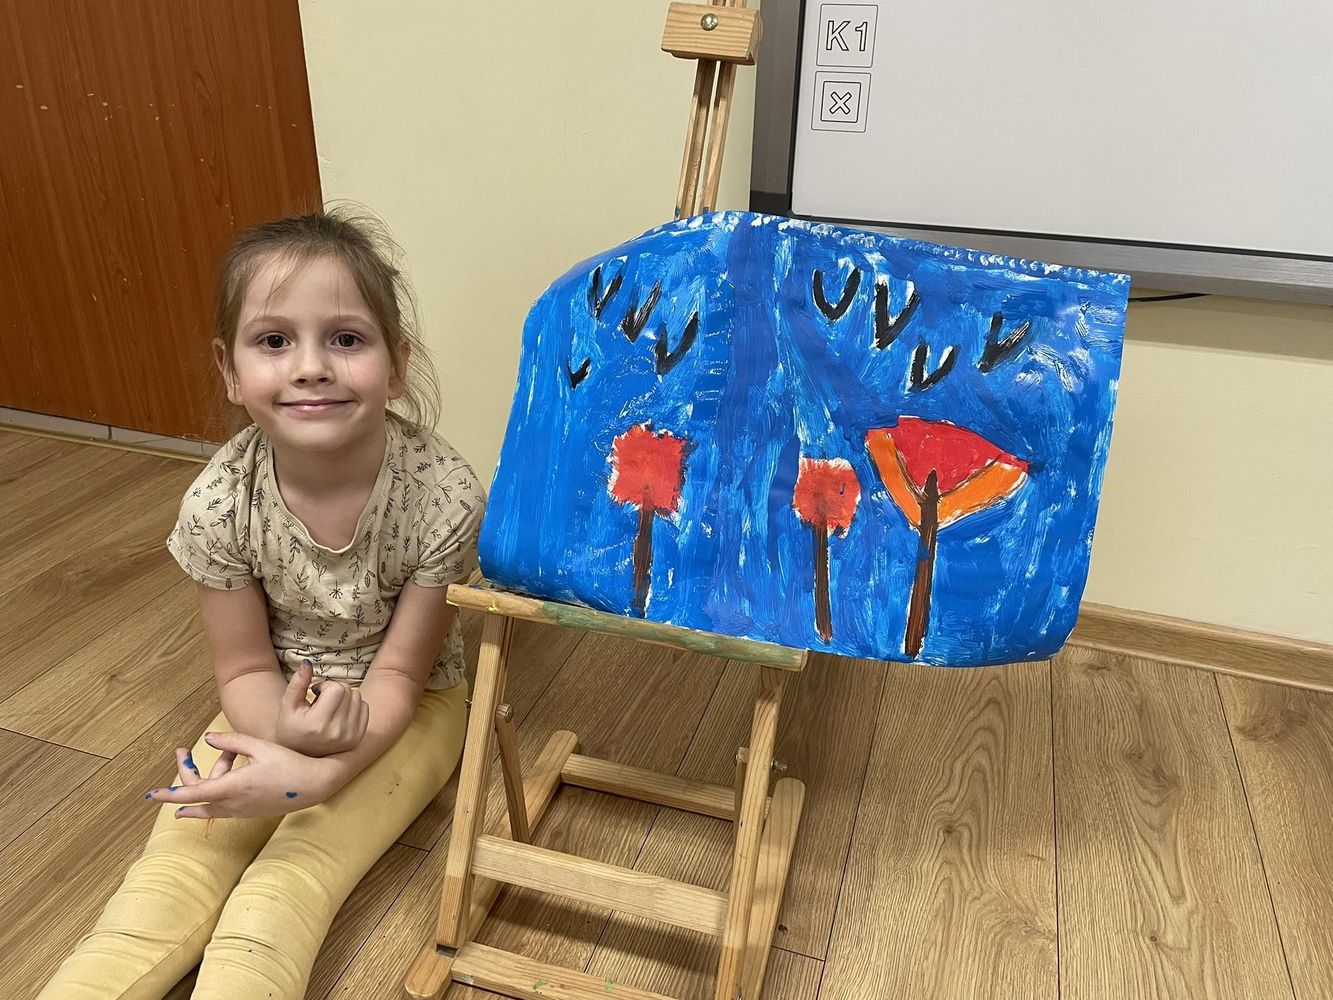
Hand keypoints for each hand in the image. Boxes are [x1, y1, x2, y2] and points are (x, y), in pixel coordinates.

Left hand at [147, 732, 336, 818]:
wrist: (314, 784)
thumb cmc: (289, 763)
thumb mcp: (260, 747)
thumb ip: (231, 741)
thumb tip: (208, 738)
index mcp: (233, 786)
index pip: (193, 793)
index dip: (170, 794)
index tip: (152, 795)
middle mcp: (232, 803)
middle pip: (196, 795)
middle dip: (186, 773)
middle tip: (182, 752)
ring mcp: (240, 810)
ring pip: (208, 801)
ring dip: (207, 779)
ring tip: (226, 752)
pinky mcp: (247, 812)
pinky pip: (220, 805)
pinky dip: (214, 792)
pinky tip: (217, 779)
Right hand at [274, 662, 368, 755]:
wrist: (299, 755)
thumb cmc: (290, 727)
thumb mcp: (287, 705)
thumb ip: (298, 683)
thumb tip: (308, 663)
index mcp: (319, 724)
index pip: (337, 689)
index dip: (325, 685)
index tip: (315, 693)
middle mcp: (338, 732)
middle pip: (349, 691)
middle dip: (335, 690)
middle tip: (321, 701)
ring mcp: (350, 737)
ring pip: (358, 697)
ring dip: (345, 697)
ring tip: (329, 709)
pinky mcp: (358, 738)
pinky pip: (365, 708)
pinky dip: (353, 706)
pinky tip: (338, 714)